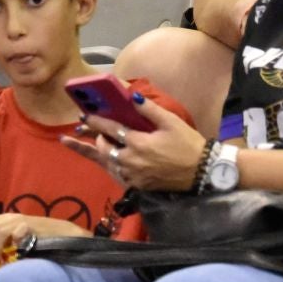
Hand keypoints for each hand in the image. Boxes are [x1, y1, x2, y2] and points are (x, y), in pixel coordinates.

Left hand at [0, 212, 86, 253]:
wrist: (60, 233)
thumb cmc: (38, 237)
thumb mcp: (17, 236)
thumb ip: (2, 241)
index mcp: (6, 218)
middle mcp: (11, 217)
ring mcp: (20, 221)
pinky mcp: (29, 227)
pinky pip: (15, 235)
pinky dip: (12, 244)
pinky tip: (15, 252)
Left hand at [62, 98, 206, 192]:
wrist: (201, 172)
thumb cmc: (187, 144)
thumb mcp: (171, 122)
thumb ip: (149, 110)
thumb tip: (131, 96)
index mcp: (138, 143)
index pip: (110, 129)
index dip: (96, 121)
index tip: (84, 116)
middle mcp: (131, 160)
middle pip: (104, 148)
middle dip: (97, 137)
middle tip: (91, 129)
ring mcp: (133, 175)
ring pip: (108, 162)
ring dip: (98, 152)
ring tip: (81, 143)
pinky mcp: (137, 185)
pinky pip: (117, 174)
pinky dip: (111, 165)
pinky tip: (108, 160)